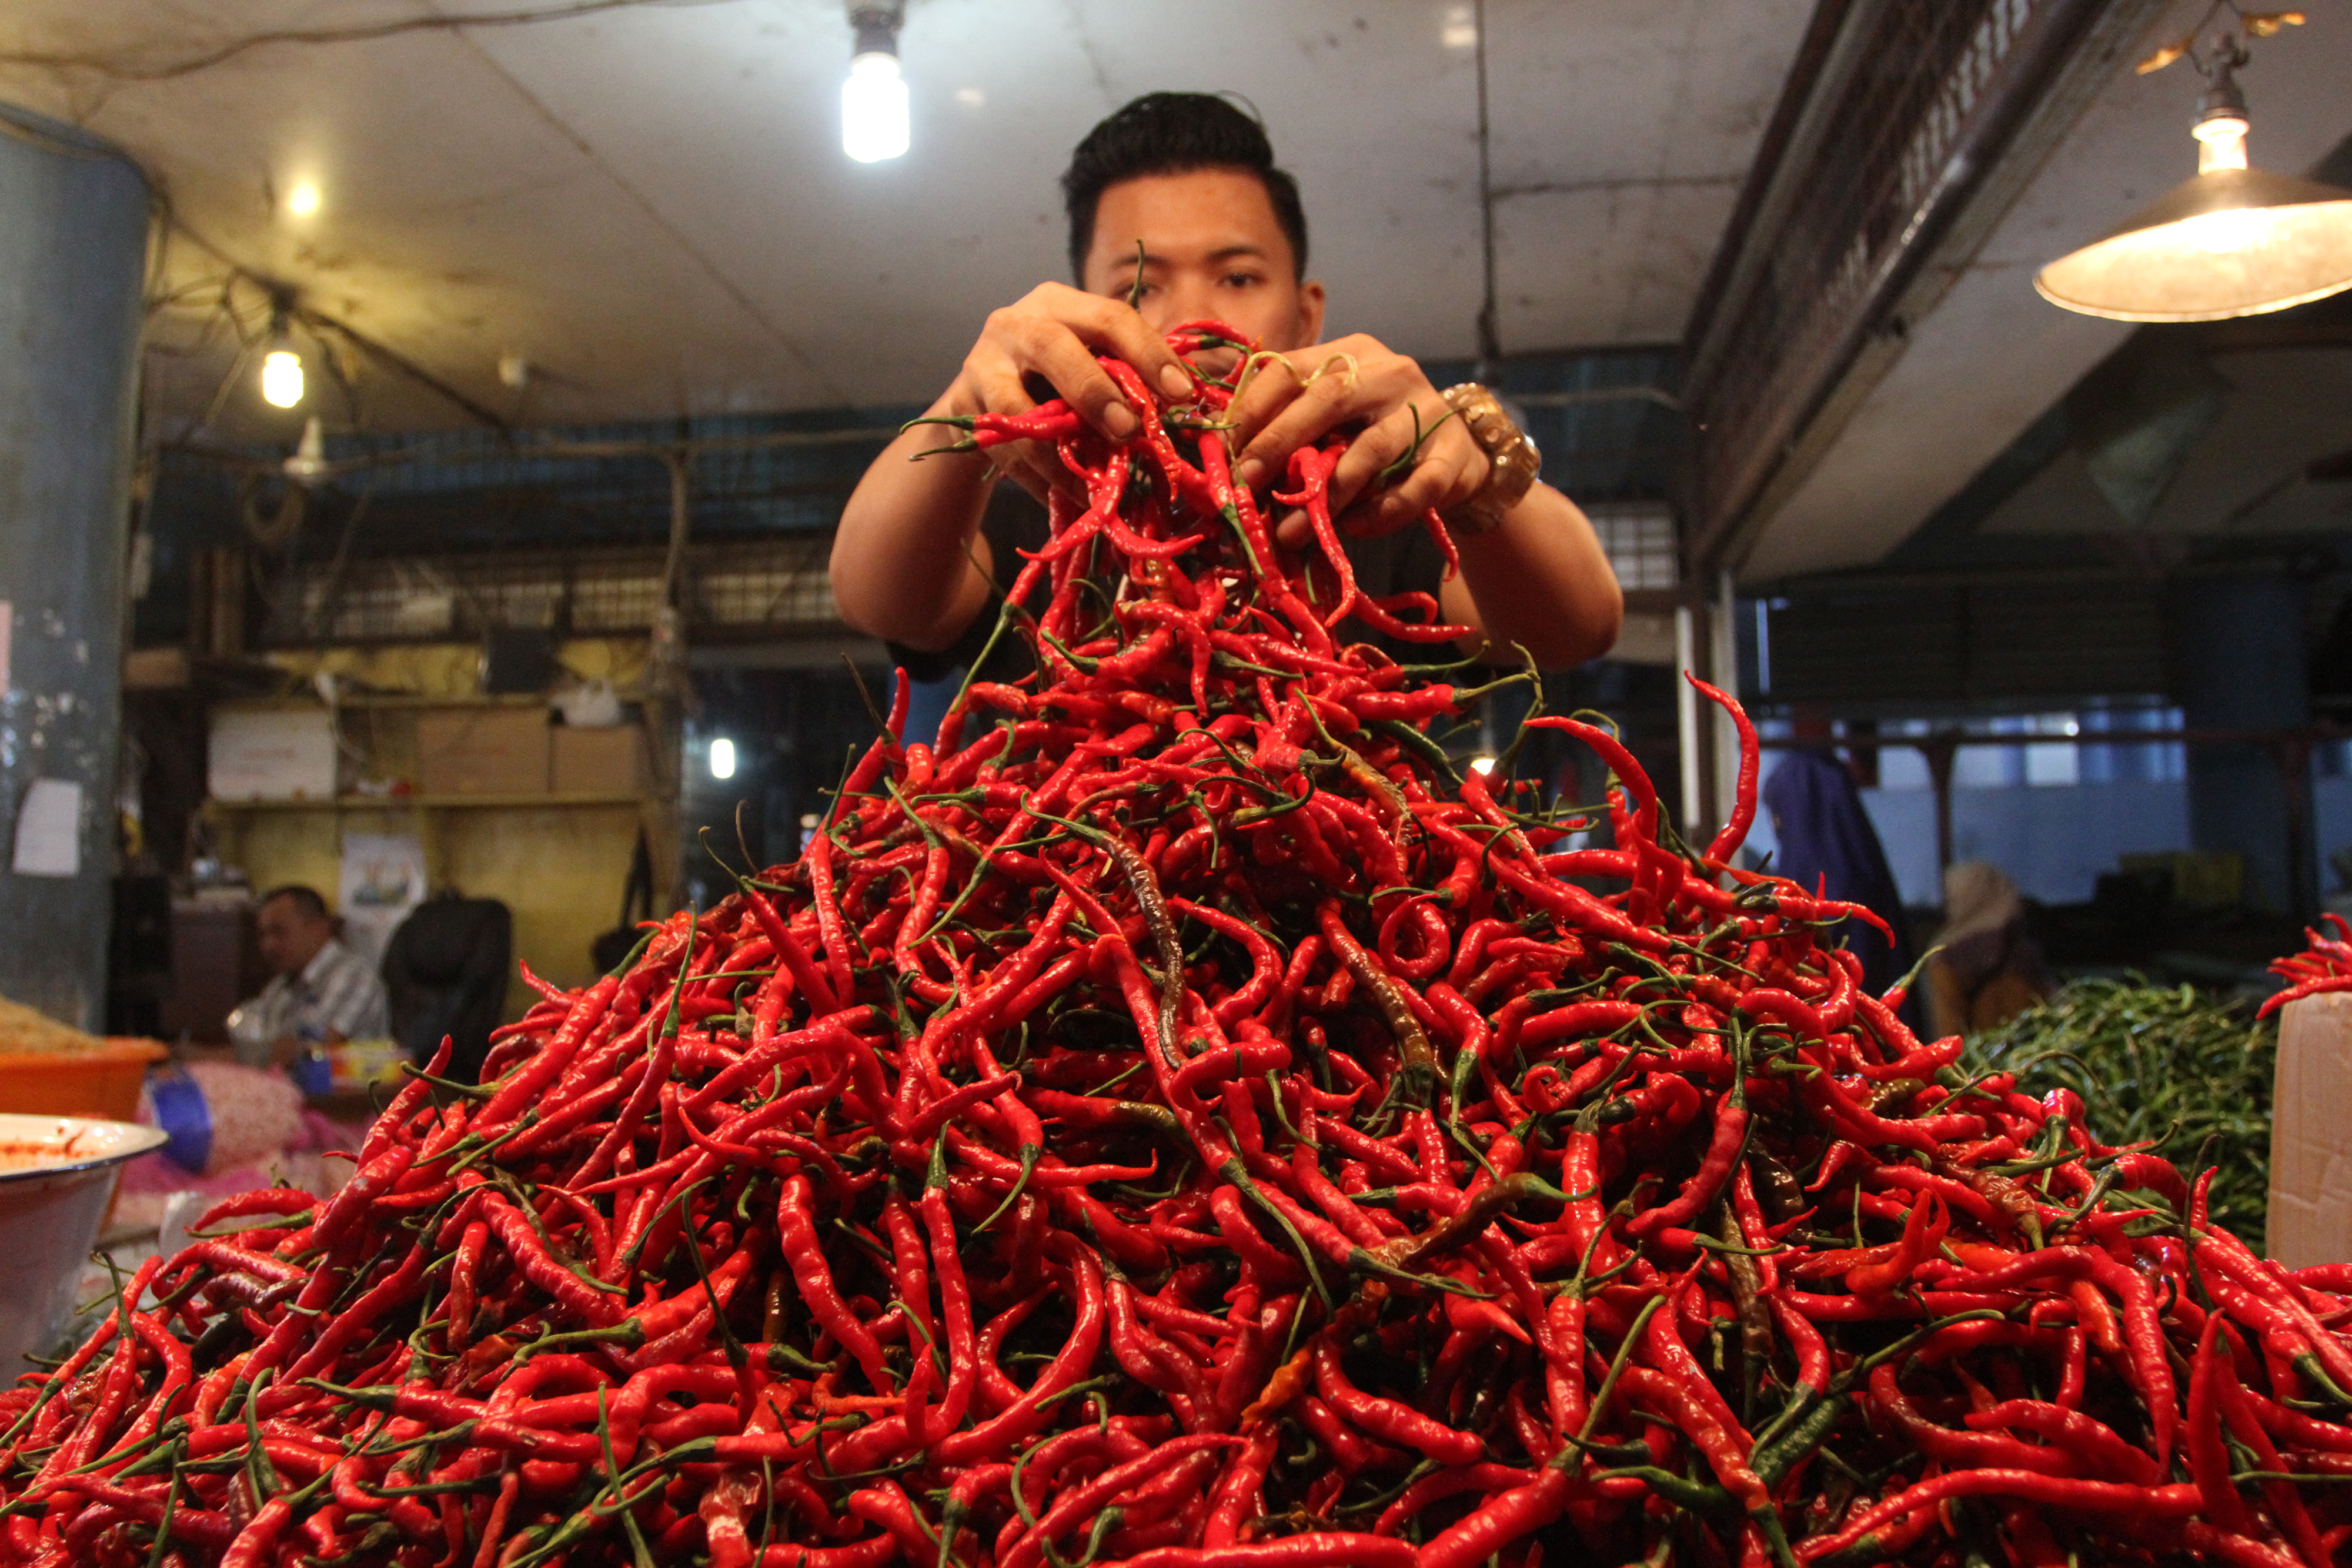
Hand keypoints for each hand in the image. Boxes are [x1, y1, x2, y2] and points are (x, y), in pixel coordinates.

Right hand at [947, 283, 1196, 506]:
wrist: (983, 398)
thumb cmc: (1055, 381)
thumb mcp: (1090, 364)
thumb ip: (1126, 378)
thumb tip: (1185, 416)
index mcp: (1062, 304)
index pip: (1110, 317)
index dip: (1149, 354)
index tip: (1182, 395)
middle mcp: (1018, 323)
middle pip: (1055, 347)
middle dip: (1095, 392)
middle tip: (1129, 432)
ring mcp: (983, 364)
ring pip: (1016, 406)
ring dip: (1059, 448)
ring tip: (1095, 482)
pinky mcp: (964, 407)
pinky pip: (1004, 447)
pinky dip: (1038, 476)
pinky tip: (1069, 496)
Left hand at [1220, 334, 1490, 549]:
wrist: (1456, 455)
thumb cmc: (1374, 436)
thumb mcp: (1332, 418)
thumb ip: (1289, 423)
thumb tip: (1223, 456)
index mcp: (1351, 355)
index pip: (1291, 368)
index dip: (1252, 407)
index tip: (1223, 448)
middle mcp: (1389, 372)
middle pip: (1329, 398)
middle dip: (1281, 441)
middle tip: (1248, 482)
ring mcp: (1426, 411)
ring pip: (1372, 449)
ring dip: (1328, 493)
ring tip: (1293, 530)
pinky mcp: (1453, 453)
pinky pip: (1415, 488)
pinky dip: (1381, 512)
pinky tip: (1353, 529)